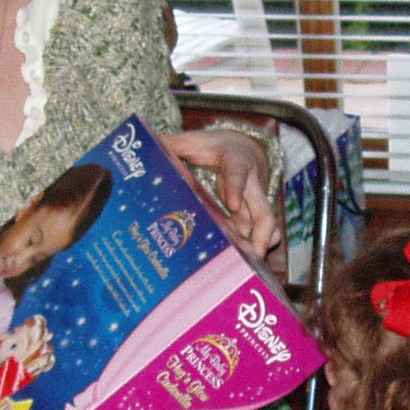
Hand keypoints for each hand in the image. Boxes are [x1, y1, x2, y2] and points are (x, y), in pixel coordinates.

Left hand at [160, 129, 282, 261]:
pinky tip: (239, 263)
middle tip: (252, 255)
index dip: (235, 189)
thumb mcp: (194, 141)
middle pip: (264, 211)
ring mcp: (255, 203)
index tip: (232, 204)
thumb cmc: (216, 146)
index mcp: (236, 161)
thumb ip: (171, 145)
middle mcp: (252, 184)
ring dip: (259, 246)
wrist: (244, 148)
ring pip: (267, 226)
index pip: (237, 174)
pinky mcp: (254, 215)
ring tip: (247, 267)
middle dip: (262, 234)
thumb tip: (142, 145)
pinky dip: (253, 248)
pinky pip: (260, 233)